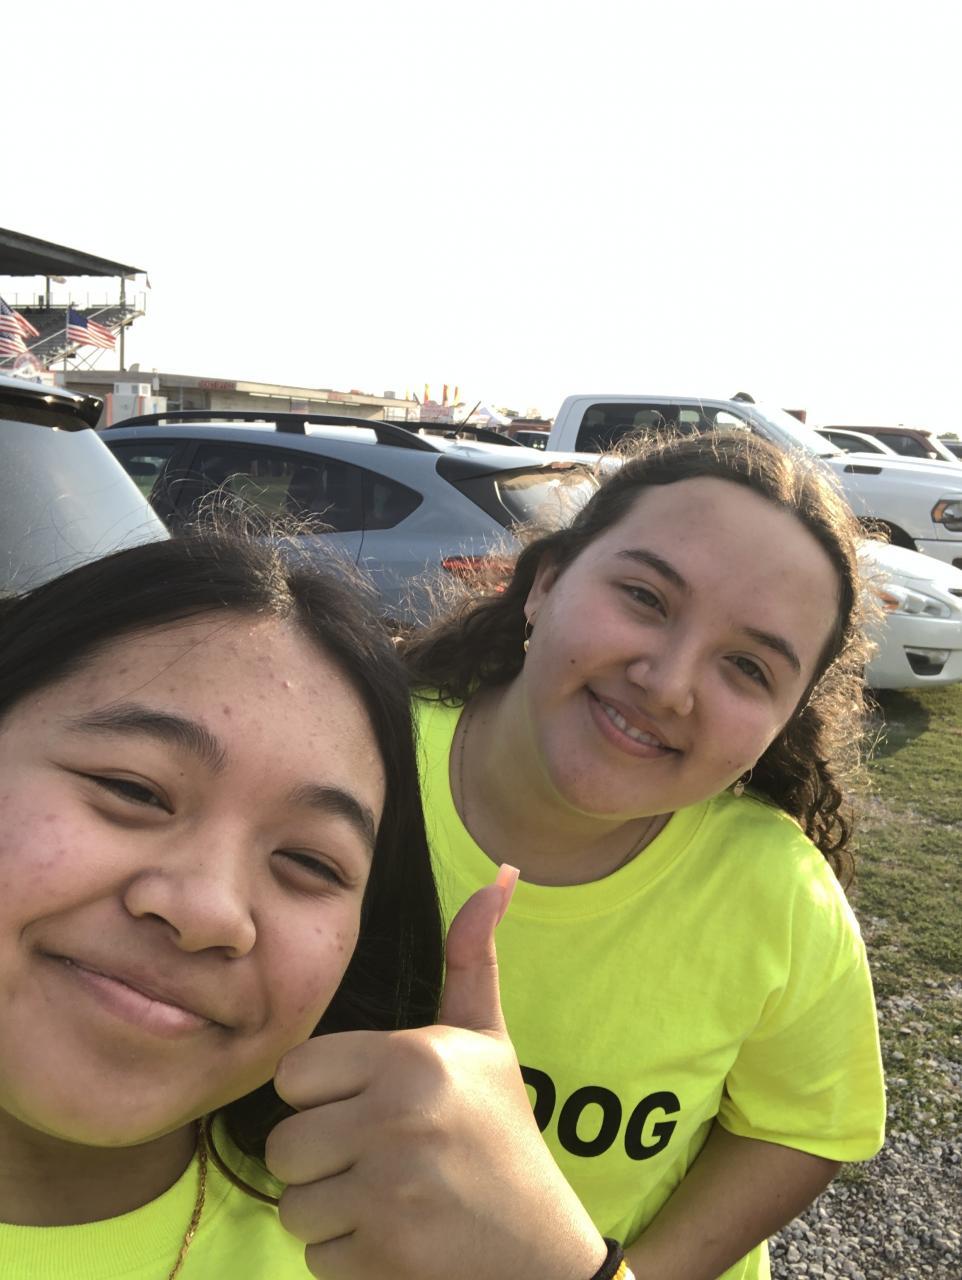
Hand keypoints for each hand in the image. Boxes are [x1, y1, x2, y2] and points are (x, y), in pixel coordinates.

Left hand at [266, 872, 606, 1279]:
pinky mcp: (385, 1254)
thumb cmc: (500, 1131)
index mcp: (411, 1057)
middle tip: (371, 1159)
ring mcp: (391, 1191)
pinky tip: (393, 1237)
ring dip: (328, 1210)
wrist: (540, 1249)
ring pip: (293, 1205)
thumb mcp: (488, 1039)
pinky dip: (346, 1255)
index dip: (321, 1096)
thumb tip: (500, 872)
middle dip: (319, 1160)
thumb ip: (471, 958)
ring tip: (383, 1197)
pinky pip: (314, 1256)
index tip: (362, 1106)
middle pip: (283, 1145)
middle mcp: (397, 1118)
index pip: (294, 1075)